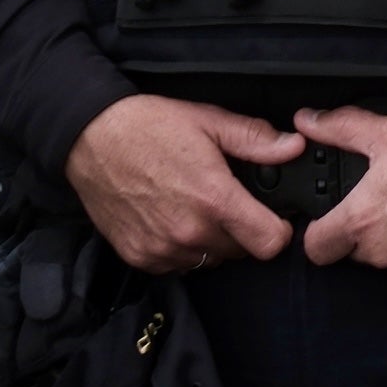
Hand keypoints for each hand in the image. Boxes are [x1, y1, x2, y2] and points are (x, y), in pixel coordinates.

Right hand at [65, 95, 302, 274]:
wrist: (91, 139)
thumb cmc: (151, 127)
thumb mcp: (210, 122)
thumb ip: (256, 140)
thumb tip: (295, 147)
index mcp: (214, 200)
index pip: (268, 243)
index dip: (279, 231)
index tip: (275, 217)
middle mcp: (189, 232)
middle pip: (241, 252)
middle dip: (244, 230)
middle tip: (231, 202)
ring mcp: (161, 249)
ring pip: (209, 259)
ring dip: (213, 241)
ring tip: (199, 207)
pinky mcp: (138, 257)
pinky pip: (177, 265)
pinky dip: (182, 248)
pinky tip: (174, 218)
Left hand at [294, 107, 386, 278]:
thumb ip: (340, 128)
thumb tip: (306, 120)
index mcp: (360, 220)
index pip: (315, 249)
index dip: (319, 232)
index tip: (331, 217)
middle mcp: (381, 251)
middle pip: (352, 253)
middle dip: (360, 231)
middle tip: (382, 201)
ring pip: (385, 258)